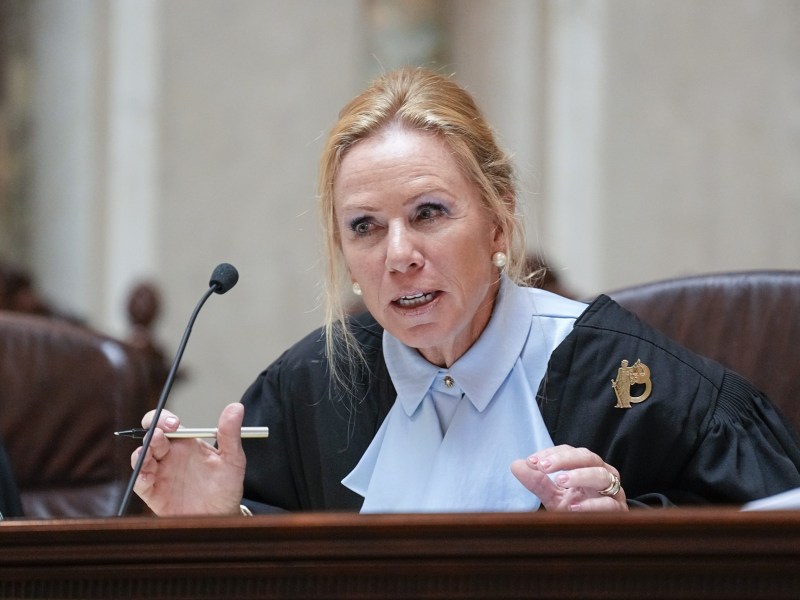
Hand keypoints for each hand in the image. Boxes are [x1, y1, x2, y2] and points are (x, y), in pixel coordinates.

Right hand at [131, 403, 246, 515]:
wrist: (222, 516)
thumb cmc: (226, 486)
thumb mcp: (232, 459)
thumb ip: (230, 434)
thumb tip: (236, 407)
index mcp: (186, 443)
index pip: (169, 424)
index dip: (166, 419)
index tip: (174, 424)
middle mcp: (170, 456)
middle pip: (151, 435)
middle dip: (151, 431)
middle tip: (159, 434)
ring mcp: (160, 473)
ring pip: (141, 457)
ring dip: (142, 452)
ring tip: (149, 451)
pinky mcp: (154, 493)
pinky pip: (140, 483)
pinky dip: (140, 478)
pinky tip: (147, 476)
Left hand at [510, 445, 627, 511]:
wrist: (597, 538)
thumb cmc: (577, 511)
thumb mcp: (554, 496)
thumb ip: (537, 482)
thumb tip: (516, 464)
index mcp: (586, 467)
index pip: (570, 451)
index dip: (551, 453)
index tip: (532, 461)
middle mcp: (602, 474)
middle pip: (587, 457)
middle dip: (564, 459)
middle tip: (543, 466)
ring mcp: (613, 492)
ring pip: (601, 476)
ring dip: (579, 476)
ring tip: (559, 480)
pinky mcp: (619, 511)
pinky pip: (609, 503)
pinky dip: (591, 504)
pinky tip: (574, 507)